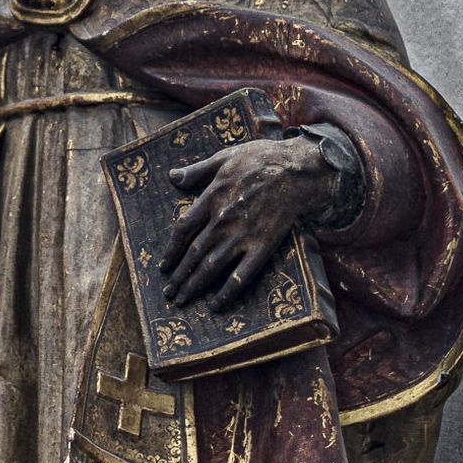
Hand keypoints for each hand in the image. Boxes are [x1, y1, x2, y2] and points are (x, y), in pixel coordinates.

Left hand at [160, 134, 334, 311]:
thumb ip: (197, 170)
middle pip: (193, 253)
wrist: (298, 169)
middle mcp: (222, 221)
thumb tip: (172, 176)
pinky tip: (216, 305)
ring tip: (182, 299)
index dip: (171, 250)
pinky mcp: (262, 246)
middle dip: (179, 275)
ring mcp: (242, 236)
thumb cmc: (262, 158)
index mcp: (212, 198)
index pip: (183, 229)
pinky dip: (226, 293)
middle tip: (169, 291)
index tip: (164, 264)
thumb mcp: (225, 157)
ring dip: (194, 285)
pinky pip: (241, 276)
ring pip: (211, 267)